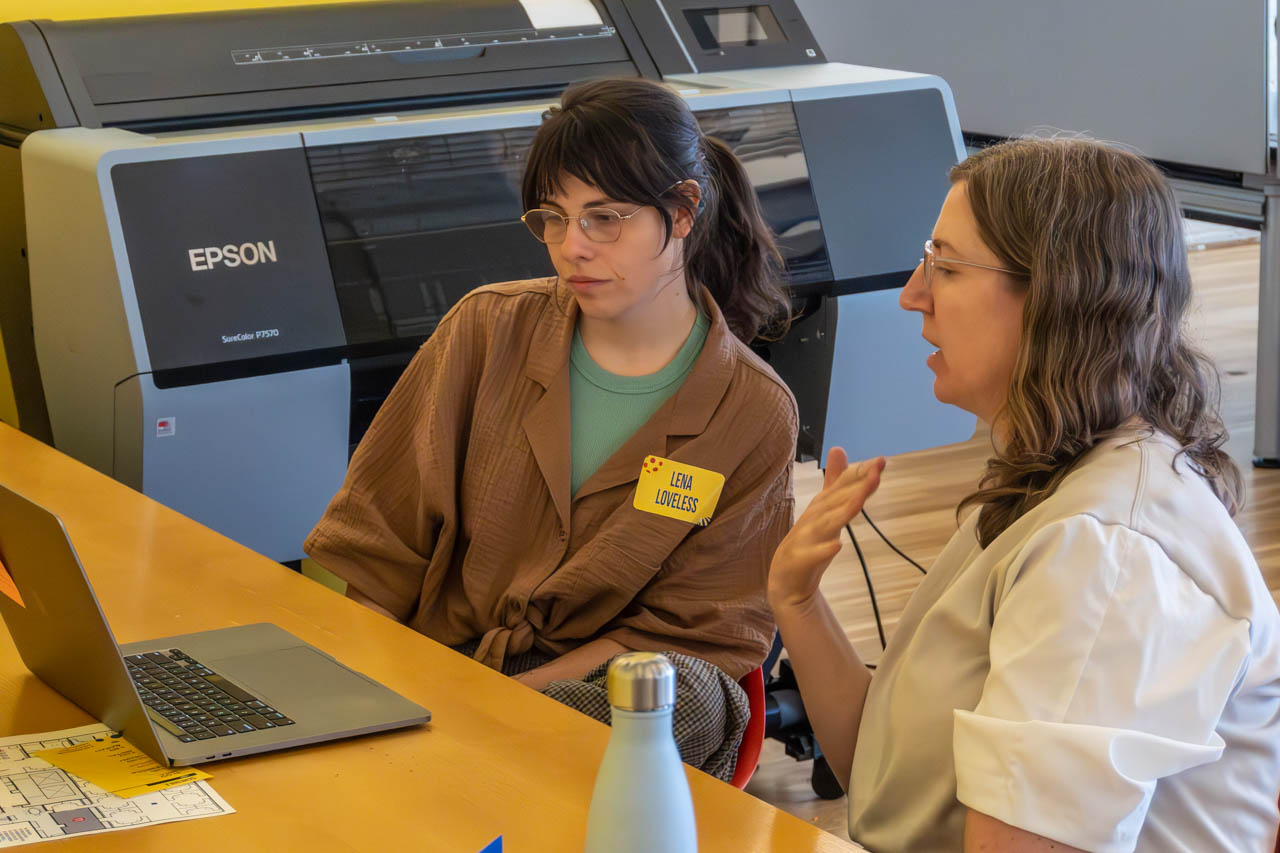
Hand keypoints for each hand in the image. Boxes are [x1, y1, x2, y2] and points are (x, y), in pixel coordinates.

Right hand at [768, 448, 884, 611]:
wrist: (785, 581)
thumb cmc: (807, 543)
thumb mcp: (823, 511)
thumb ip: (834, 482)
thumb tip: (838, 449)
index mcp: (821, 506)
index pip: (841, 485)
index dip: (860, 473)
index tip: (881, 461)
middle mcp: (813, 519)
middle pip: (836, 501)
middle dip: (855, 487)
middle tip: (876, 472)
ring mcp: (805, 540)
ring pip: (825, 524)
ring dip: (841, 512)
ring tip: (859, 501)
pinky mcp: (799, 562)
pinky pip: (812, 557)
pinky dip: (824, 551)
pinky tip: (837, 545)